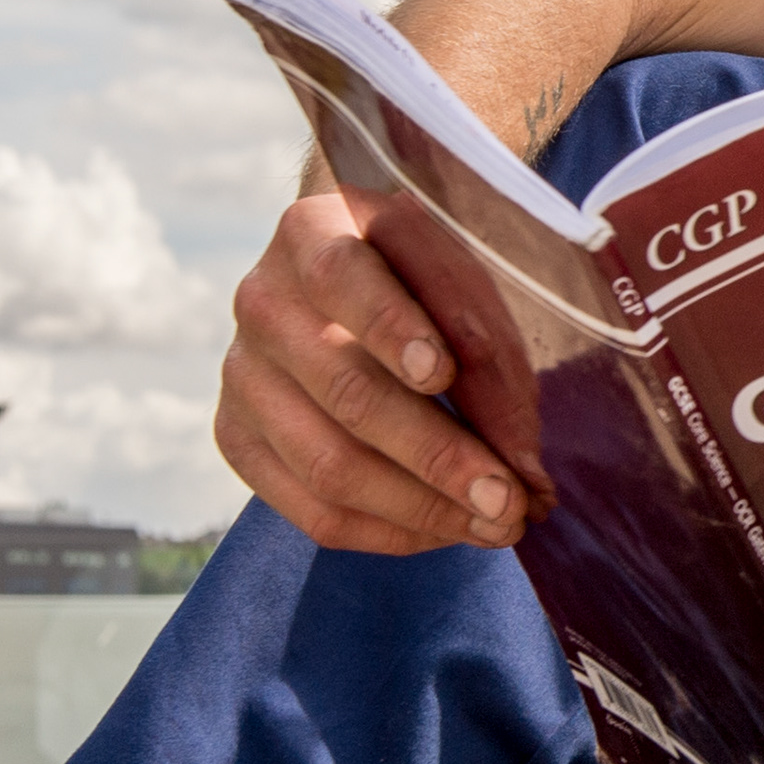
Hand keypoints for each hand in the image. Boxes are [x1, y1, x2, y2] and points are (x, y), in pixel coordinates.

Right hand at [214, 193, 525, 553]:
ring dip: (424, 508)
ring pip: (329, 465)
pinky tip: (447, 530)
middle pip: (346, 392)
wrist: (352, 274)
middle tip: (510, 498)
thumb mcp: (462, 267)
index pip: (341, 276)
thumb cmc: (428, 271)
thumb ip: (486, 341)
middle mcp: (263, 301)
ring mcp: (243, 375)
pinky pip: (312, 509)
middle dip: (439, 455)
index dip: (392, 328)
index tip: (444, 373)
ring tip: (497, 526)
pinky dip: (389, 532)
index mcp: (312, 231)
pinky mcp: (239, 438)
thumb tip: (524, 463)